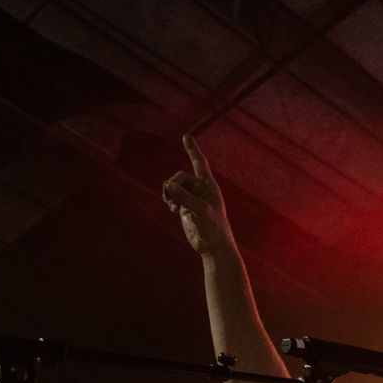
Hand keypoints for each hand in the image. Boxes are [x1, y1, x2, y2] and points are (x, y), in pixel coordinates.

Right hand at [163, 134, 233, 258]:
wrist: (213, 246)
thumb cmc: (213, 229)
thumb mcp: (199, 211)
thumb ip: (184, 198)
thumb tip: (168, 185)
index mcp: (209, 186)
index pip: (199, 163)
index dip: (192, 150)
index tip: (186, 136)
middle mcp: (200, 189)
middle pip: (179, 176)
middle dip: (173, 185)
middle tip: (170, 198)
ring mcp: (191, 198)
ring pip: (173, 186)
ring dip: (169, 192)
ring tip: (171, 206)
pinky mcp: (185, 207)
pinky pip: (172, 196)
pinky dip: (169, 200)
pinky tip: (172, 209)